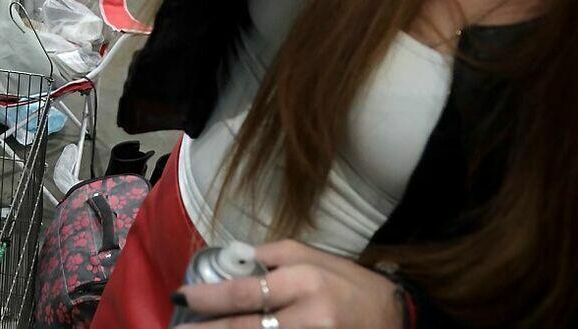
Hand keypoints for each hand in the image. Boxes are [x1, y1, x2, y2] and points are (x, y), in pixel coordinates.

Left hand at [178, 242, 400, 328]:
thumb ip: (272, 258)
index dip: (209, 298)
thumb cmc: (348, 283)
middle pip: (248, 328)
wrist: (396, 316)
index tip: (181, 298)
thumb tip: (233, 262)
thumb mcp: (313, 256)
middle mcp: (311, 314)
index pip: (246, 291)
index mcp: (305, 279)